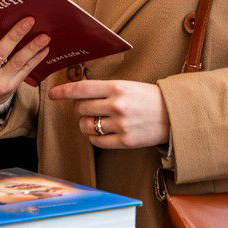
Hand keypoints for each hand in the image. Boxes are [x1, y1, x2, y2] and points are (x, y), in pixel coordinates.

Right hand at [0, 16, 49, 108]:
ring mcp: (0, 82)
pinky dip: (37, 58)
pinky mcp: (13, 86)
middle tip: (28, 20)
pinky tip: (45, 47)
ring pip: (18, 62)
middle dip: (15, 35)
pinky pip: (27, 70)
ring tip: (44, 35)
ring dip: (32, 47)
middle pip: (1, 53)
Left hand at [48, 79, 168, 149]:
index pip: (82, 88)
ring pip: (86, 126)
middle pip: (81, 108)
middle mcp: (117, 105)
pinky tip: (101, 132)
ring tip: (96, 121)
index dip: (63, 91)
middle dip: (80, 109)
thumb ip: (105, 90)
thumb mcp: (128, 86)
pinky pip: (97, 141)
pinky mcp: (125, 141)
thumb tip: (79, 94)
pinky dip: (94, 137)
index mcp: (117, 87)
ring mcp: (121, 124)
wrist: (174, 115)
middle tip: (89, 108)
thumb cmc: (149, 98)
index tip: (52, 94)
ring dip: (85, 124)